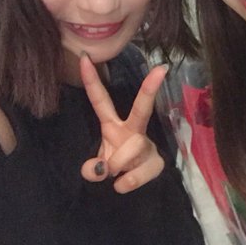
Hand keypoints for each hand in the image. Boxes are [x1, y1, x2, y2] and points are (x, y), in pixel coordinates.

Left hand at [79, 54, 167, 193]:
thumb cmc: (115, 167)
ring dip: (118, 166)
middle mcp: (132, 130)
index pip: (100, 101)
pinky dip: (127, 183)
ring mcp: (147, 145)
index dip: (92, 80)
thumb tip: (100, 170)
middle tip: (161, 70)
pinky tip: (125, 182)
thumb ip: (93, 168)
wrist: (136, 187)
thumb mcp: (97, 166)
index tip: (84, 57)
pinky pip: (138, 174)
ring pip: (132, 149)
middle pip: (142, 108)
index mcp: (112, 125)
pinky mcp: (157, 162)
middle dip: (149, 89)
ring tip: (116, 174)